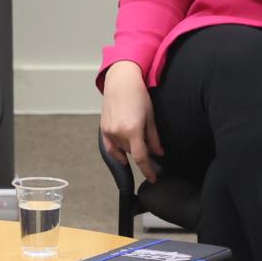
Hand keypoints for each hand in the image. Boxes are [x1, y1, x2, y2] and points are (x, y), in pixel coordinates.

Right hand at [98, 61, 162, 183]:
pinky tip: (122, 154)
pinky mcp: (103, 128)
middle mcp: (119, 133)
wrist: (121, 82)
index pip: (141, 158)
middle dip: (142, 152)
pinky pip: (110, 146)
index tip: (152, 179)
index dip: (147, 170)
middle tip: (149, 145)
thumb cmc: (138, 95)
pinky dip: (117, 151)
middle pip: (132, 152)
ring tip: (137, 138)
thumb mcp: (150, 117)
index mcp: (133, 130)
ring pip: (122, 149)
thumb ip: (154, 138)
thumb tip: (158, 153)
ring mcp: (109, 131)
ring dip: (130, 148)